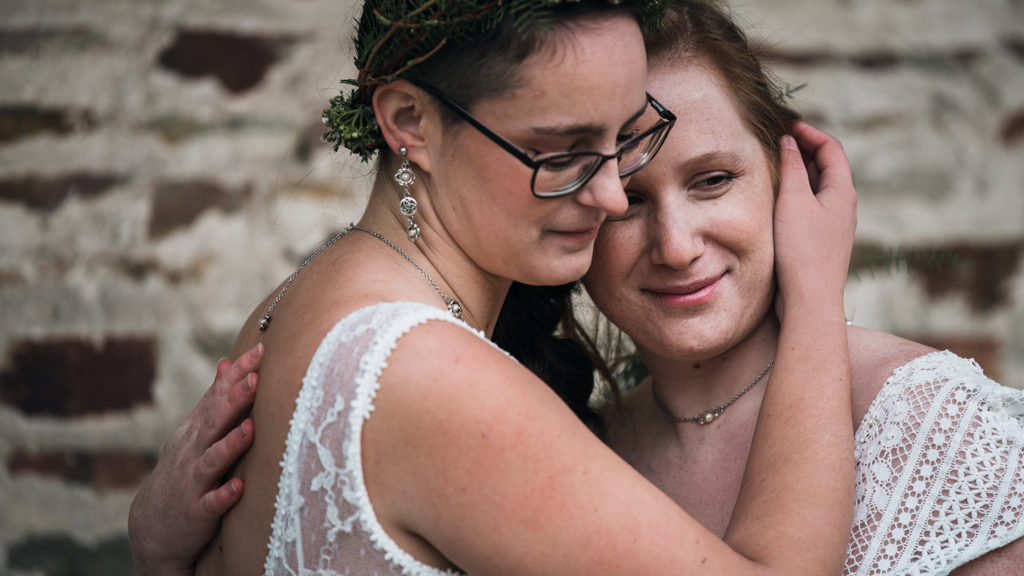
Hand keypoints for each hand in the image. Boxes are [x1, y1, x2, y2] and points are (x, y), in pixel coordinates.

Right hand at [128, 343, 262, 575]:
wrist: (152, 527)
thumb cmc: (185, 472)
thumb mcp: (195, 432)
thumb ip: (213, 399)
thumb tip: (228, 362)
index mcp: (196, 430)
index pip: (217, 396)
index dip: (237, 374)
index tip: (260, 350)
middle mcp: (193, 451)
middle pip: (214, 421)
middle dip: (235, 399)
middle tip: (256, 378)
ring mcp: (193, 482)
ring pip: (212, 460)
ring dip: (231, 444)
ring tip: (250, 428)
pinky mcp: (196, 512)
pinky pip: (211, 504)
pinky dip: (224, 496)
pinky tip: (239, 488)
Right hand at [773, 121, 856, 317]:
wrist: (811, 299)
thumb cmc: (802, 250)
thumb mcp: (793, 200)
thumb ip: (791, 166)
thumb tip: (789, 141)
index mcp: (843, 190)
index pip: (831, 148)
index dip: (809, 132)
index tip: (786, 125)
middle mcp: (844, 205)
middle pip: (827, 166)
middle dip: (803, 150)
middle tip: (777, 142)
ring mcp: (835, 224)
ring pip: (818, 188)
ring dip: (799, 173)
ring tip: (774, 167)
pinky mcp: (822, 240)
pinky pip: (811, 207)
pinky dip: (797, 194)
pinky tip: (777, 201)